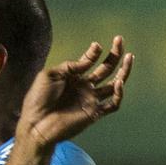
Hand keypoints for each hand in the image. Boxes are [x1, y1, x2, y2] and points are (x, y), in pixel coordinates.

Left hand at [17, 35, 132, 147]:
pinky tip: (119, 82)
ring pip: (114, 85)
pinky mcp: (94, 113)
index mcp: (73, 77)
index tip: (97, 46)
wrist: (35, 124)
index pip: (89, 61)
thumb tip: (93, 53)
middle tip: (119, 40)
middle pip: (105, 69)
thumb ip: (71, 65)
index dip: (94, 53)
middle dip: (114, 55)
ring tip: (130, 57)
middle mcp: (84, 87)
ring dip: (124, 71)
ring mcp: (90, 100)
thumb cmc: (38, 99)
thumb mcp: (50, 75)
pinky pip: (113, 104)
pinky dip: (118, 94)